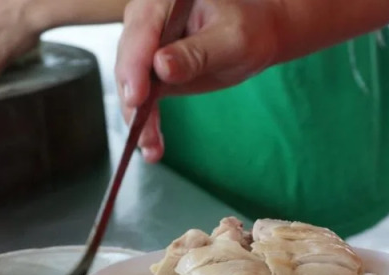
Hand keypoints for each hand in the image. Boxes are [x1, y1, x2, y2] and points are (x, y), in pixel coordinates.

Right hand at [115, 0, 281, 161]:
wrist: (258, 36)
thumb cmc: (249, 28)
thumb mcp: (231, 39)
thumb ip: (197, 53)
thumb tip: (161, 66)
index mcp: (163, 2)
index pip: (141, 32)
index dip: (134, 65)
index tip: (136, 96)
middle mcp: (149, 22)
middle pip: (130, 61)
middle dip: (133, 98)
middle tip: (140, 129)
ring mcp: (148, 49)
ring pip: (133, 85)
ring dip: (138, 119)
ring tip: (150, 146)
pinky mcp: (154, 74)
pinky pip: (144, 100)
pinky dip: (146, 123)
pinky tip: (151, 146)